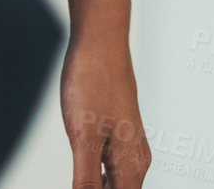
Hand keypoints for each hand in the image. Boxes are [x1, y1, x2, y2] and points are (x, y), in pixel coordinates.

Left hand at [60, 31, 150, 187]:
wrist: (100, 39)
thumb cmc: (94, 81)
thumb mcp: (83, 137)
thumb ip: (86, 179)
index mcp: (131, 166)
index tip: (80, 183)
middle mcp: (136, 158)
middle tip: (77, 175)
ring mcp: (129, 141)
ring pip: (116, 181)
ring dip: (98, 184)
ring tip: (78, 175)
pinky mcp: (120, 128)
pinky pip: (112, 162)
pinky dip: (98, 171)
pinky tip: (84, 165)